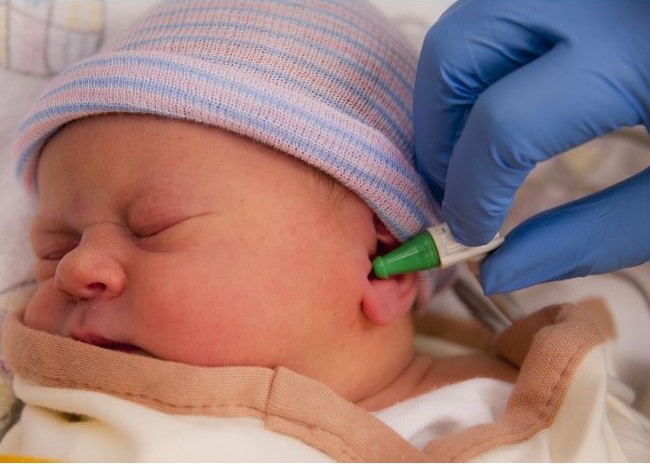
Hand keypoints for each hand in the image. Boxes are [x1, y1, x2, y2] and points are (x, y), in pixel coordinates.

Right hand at [414, 0, 649, 292]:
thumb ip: (590, 236)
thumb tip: (496, 271)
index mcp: (637, 52)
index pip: (503, 124)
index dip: (470, 190)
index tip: (470, 230)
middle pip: (458, 53)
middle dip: (436, 130)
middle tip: (451, 184)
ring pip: (467, 24)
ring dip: (449, 94)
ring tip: (472, 146)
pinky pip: (497, 14)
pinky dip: (479, 62)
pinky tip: (502, 100)